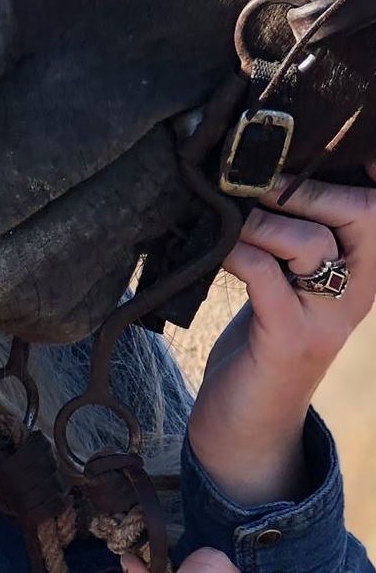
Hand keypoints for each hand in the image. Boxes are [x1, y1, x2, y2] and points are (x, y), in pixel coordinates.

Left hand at [187, 165, 375, 502]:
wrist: (247, 428)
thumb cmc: (259, 347)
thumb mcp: (283, 286)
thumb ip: (284, 241)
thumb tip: (253, 180)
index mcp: (364, 271)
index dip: (355, 165)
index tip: (301, 144)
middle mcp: (359, 291)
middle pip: (363, 212)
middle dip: (306, 187)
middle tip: (253, 182)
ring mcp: (328, 317)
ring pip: (310, 242)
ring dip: (258, 221)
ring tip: (223, 219)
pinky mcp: (288, 340)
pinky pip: (266, 276)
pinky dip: (236, 254)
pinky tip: (213, 251)